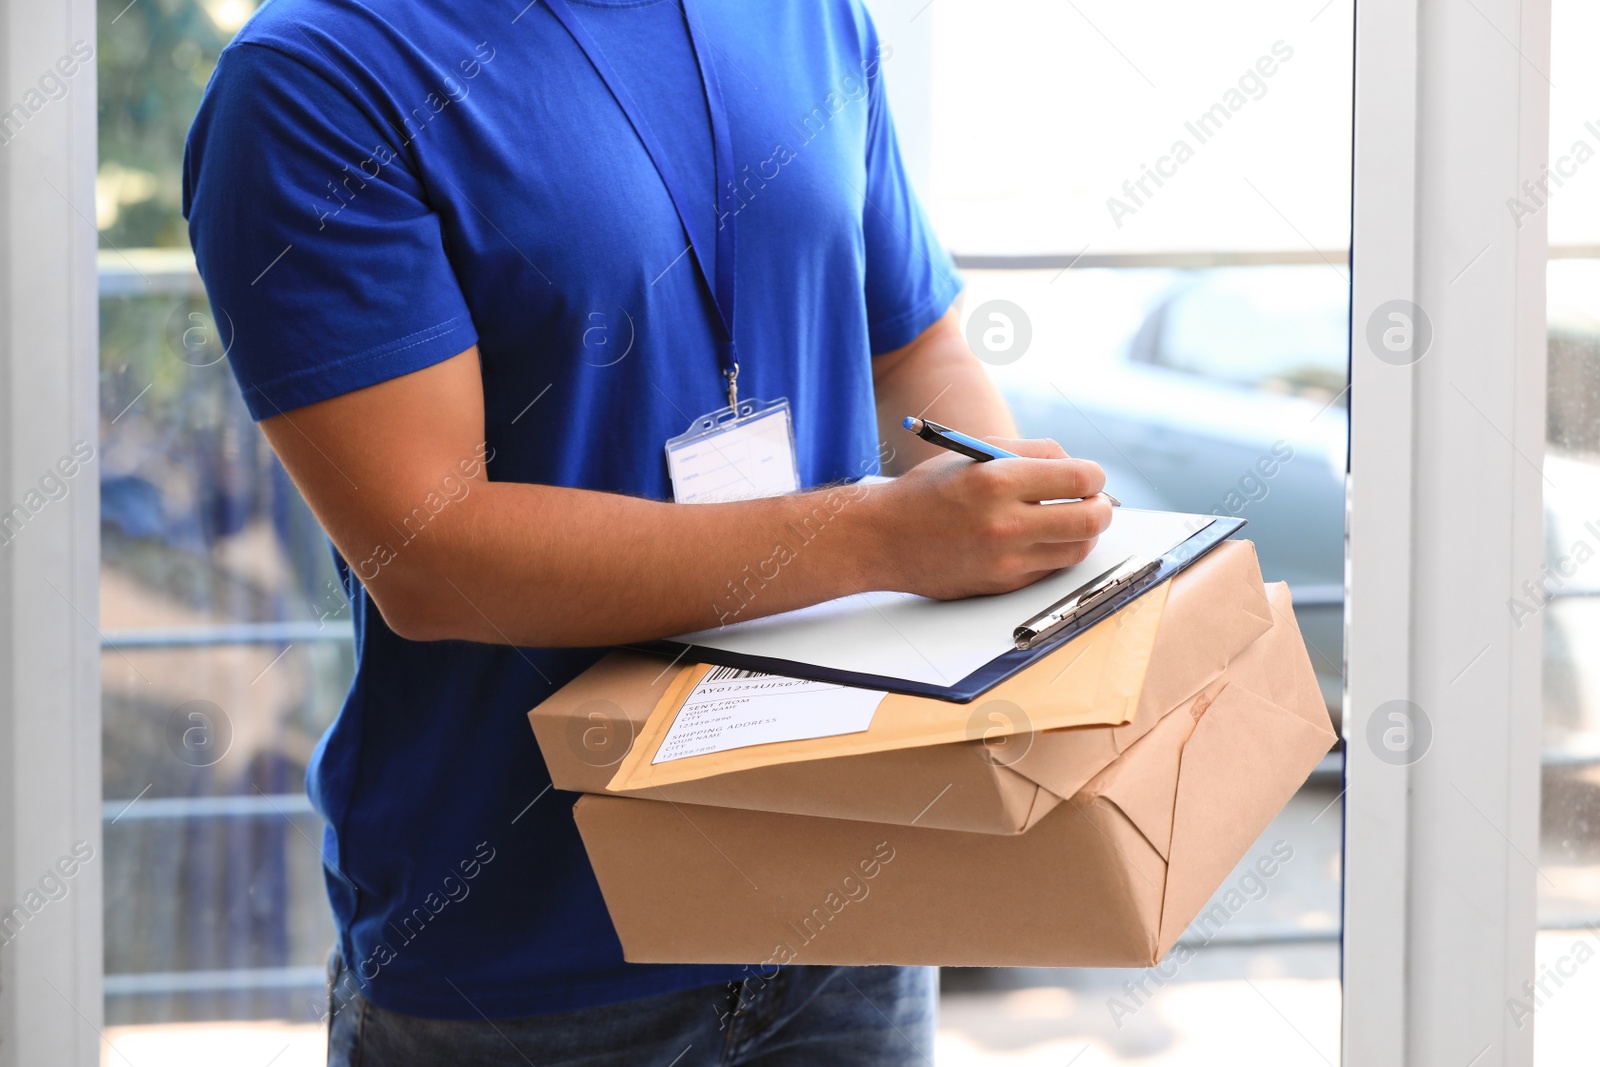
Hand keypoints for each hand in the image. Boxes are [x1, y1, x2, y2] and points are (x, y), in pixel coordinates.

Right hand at [869, 438, 1113, 598]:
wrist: (882, 539)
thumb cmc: (929, 490)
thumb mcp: (975, 453)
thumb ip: (1031, 452)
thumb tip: (1077, 466)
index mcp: (998, 480)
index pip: (1080, 478)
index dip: (1094, 476)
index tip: (1090, 477)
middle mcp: (1004, 523)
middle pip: (1090, 519)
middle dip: (1102, 507)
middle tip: (1095, 501)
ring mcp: (1004, 560)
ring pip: (1077, 550)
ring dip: (1084, 533)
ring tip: (1071, 520)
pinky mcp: (1002, 585)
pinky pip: (1050, 569)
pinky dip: (1055, 553)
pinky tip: (1041, 539)